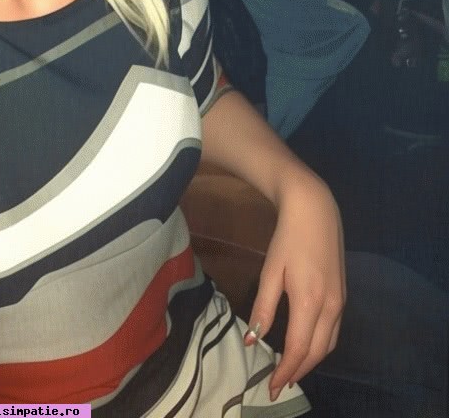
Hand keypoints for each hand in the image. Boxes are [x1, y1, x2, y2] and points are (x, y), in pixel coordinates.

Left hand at [244, 174, 345, 400]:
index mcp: (310, 302)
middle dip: (298, 372)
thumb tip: (253, 339)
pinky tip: (307, 345)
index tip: (271, 386)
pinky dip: (320, 346)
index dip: (285, 371)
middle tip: (279, 385)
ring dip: (311, 361)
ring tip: (291, 371)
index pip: (298, 348)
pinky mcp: (343, 295)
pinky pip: (334, 331)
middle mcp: (331, 307)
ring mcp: (341, 302)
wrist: (315, 209)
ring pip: (329, 344)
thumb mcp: (270, 271)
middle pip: (316, 352)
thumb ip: (263, 307)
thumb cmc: (287, 239)